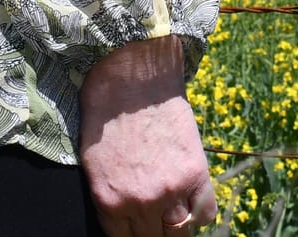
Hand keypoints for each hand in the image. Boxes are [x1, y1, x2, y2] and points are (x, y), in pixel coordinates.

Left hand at [79, 37, 217, 235]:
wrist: (133, 77)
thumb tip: (122, 220)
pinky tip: (188, 202)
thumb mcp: (92, 161)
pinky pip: (204, 214)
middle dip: (150, 232)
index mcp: (109, 200)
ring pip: (179, 233)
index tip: (135, 229)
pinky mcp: (196, 175)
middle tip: (153, 220)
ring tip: (170, 212)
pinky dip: (198, 213)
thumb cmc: (105, 113)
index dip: (130, 235)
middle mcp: (140, 202)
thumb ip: (109, 196)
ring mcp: (171, 190)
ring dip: (175, 226)